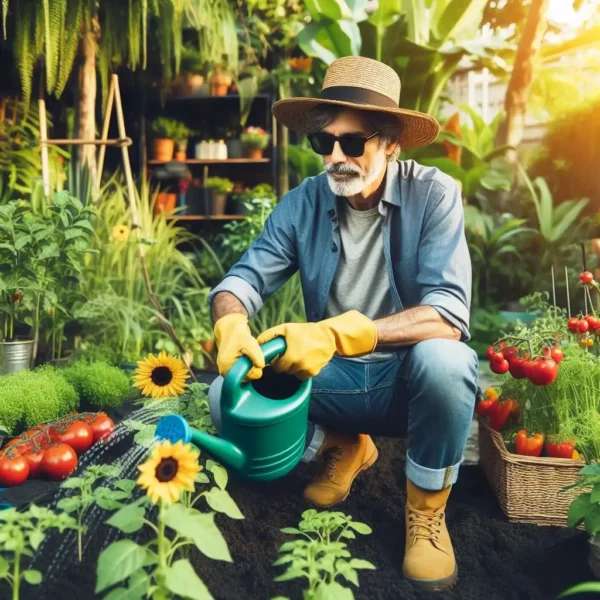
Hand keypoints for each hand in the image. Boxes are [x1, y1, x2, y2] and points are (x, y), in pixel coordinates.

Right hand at [213, 314, 264, 378]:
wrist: (230, 329)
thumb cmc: (239, 335)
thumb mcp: (250, 343)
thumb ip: (257, 356)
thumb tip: (261, 367)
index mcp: (226, 366)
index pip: (247, 377)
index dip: (255, 369)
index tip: (255, 357)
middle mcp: (223, 372)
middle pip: (246, 378)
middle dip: (252, 368)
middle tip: (252, 355)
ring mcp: (225, 371)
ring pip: (245, 375)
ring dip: (250, 367)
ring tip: (248, 355)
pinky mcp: (228, 369)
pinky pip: (242, 373)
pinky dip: (247, 366)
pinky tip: (246, 357)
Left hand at [256, 310, 376, 378]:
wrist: (328, 336)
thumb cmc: (305, 331)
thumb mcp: (287, 328)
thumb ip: (270, 334)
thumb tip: (257, 342)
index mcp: (291, 356)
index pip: (277, 367)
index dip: (276, 362)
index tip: (278, 357)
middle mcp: (299, 365)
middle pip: (285, 371)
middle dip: (284, 365)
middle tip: (287, 356)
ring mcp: (307, 370)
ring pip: (293, 374)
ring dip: (293, 368)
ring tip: (296, 357)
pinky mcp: (314, 372)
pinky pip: (302, 376)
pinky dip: (301, 370)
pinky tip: (304, 361)